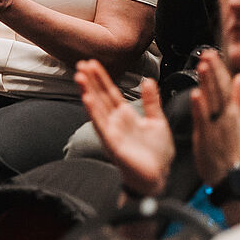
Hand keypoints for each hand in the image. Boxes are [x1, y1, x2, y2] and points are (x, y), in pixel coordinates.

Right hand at [77, 60, 173, 196]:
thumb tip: (148, 81)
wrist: (159, 176)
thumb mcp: (157, 121)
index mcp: (126, 116)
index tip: (92, 63)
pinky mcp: (112, 144)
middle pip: (100, 97)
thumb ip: (151, 102)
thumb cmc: (157, 153)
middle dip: (91, 81)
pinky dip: (94, 112)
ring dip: (88, 92)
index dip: (102, 78)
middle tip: (80, 63)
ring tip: (80, 77)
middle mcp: (116, 122)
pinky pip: (101, 126)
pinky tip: (87, 99)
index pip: (111, 92)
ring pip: (97, 109)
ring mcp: (112, 132)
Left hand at [189, 49, 239, 186]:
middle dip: (213, 69)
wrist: (233, 178)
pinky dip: (200, 106)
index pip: (225, 85)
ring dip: (208, 82)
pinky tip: (196, 94)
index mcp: (233, 112)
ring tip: (202, 65)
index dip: (218, 69)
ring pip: (212, 100)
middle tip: (206, 52)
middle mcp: (227, 116)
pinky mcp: (208, 137)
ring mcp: (218, 125)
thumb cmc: (232, 151)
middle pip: (219, 89)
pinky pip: (203, 119)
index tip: (211, 53)